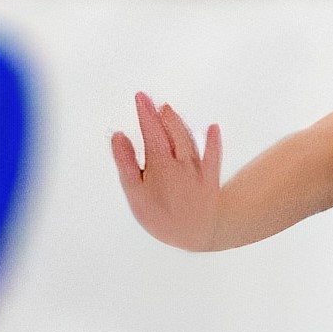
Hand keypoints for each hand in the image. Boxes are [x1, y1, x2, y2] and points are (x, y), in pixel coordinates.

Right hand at [110, 93, 222, 251]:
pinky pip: (213, 155)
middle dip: (158, 113)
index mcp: (161, 164)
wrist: (201, 235)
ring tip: (168, 110)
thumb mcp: (136, 193)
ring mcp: (198, 168)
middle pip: (170, 131)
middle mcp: (182, 161)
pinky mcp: (211, 178)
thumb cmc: (161, 218)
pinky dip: (213, 141)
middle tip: (149, 100)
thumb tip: (119, 136)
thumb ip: (126, 163)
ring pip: (188, 139)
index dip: (145, 113)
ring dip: (178, 122)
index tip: (140, 97)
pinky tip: (213, 128)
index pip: (151, 131)